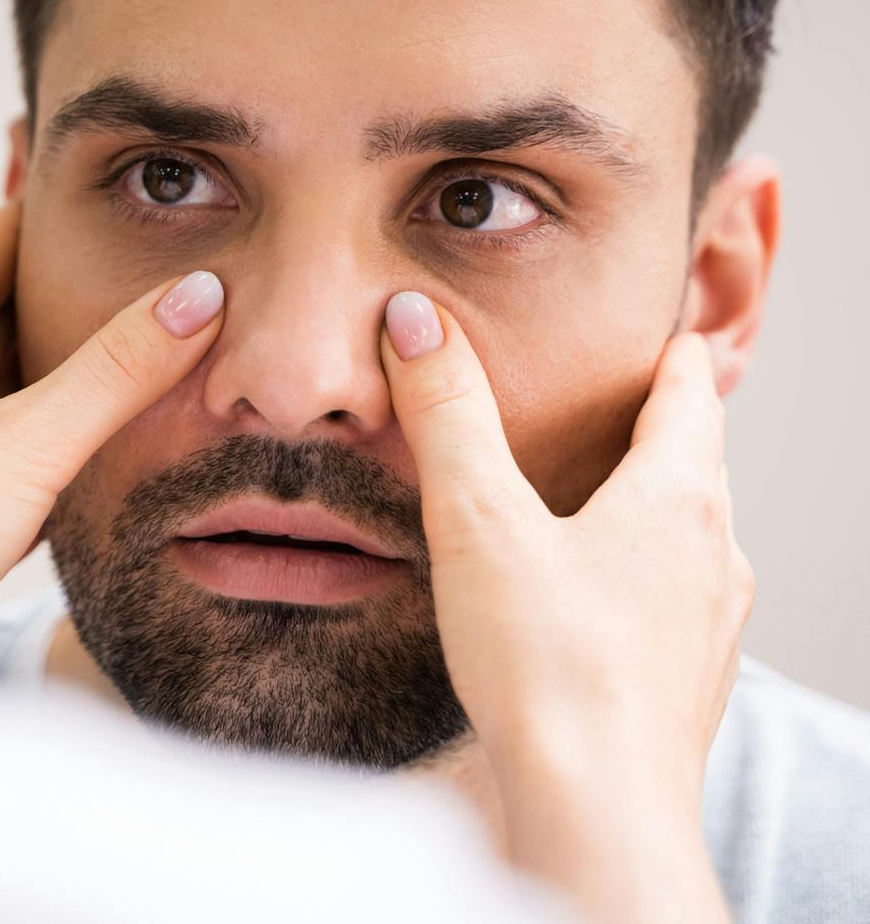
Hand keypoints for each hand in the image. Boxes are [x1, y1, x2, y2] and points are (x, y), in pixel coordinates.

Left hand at [0, 200, 225, 650]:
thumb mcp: (23, 449)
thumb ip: (111, 376)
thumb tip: (191, 299)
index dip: (21, 225)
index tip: (65, 198)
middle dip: (44, 298)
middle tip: (109, 271)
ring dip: (38, 371)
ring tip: (104, 354)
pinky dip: (28, 436)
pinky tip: (66, 454)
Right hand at [380, 292, 750, 922]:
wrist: (596, 810)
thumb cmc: (544, 663)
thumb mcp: (478, 518)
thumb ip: (447, 413)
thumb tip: (417, 320)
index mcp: (677, 496)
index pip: (690, 393)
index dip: (668, 355)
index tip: (653, 331)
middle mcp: (713, 552)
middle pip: (695, 460)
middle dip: (658, 424)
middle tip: (614, 399)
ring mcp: (710, 621)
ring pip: (690, 531)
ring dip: (652, 500)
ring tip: (597, 490)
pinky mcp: (689, 677)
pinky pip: (676, 593)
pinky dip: (642, 567)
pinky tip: (591, 592)